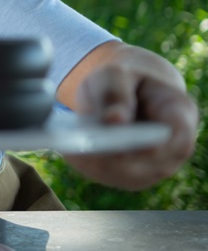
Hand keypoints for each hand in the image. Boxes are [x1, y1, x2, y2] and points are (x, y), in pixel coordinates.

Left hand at [61, 45, 198, 190]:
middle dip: (112, 156)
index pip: (175, 136)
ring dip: (97, 165)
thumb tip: (115, 120)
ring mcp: (156, 166)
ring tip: (70, 150)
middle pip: (147, 162)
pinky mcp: (133, 175)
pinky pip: (111, 177)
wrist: (125, 90)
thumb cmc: (124, 79)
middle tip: (81, 146)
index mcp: (180, 114)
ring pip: (126, 175)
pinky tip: (69, 154)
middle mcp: (174, 147)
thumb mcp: (117, 74)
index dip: (148, 141)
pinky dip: (89, 167)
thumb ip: (117, 92)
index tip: (117, 137)